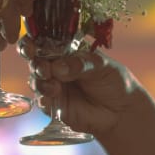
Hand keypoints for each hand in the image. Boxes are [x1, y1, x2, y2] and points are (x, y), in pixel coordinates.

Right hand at [26, 46, 153, 140]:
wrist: (122, 111)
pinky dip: (43, 100)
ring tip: (54, 87)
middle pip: (35, 61)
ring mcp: (54, 86)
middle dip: (36, 64)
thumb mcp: (102, 65)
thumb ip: (80, 64)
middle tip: (44, 69)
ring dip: (40, 82)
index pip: (44, 43)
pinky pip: (42, 102)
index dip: (32, 42)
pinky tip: (52, 99)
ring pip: (36, 81)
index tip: (31, 46)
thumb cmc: (114, 81)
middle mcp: (56, 67)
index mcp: (66, 52)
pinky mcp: (54, 106)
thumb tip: (58, 67)